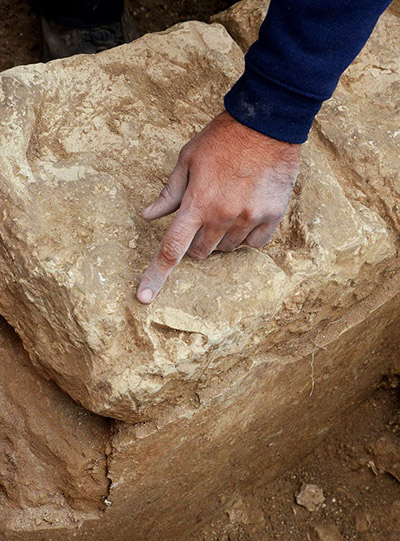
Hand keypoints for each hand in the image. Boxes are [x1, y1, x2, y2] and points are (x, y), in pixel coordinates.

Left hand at [136, 110, 299, 303]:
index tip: (144, 298)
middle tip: (201, 216)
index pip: (171, 249)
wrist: (267, 122)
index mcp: (197, 203)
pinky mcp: (272, 216)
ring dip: (220, 238)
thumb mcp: (187, 159)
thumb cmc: (222, 138)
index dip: (155, 275)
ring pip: (226, 249)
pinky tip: (245, 216)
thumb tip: (148, 216)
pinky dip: (246, 237)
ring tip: (227, 207)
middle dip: (195, 241)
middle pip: (200, 252)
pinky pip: (255, 244)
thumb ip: (169, 193)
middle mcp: (223, 217)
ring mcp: (249, 218)